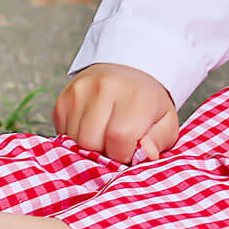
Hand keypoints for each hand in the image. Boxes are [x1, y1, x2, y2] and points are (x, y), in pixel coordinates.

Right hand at [52, 62, 178, 163]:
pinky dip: (75, 139)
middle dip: (104, 153)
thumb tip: (146, 153)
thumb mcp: (165, 122)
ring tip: (104, 135)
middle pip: (92, 143)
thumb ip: (158, 140)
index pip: (119, 138)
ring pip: (74, 141)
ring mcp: (80, 90)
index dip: (123, 155)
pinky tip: (91, 128)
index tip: (129, 150)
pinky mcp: (63, 98)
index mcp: (135, 94)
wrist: (127, 74)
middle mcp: (106, 87)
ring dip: (88, 148)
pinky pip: (63, 134)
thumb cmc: (146, 104)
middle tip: (116, 144)